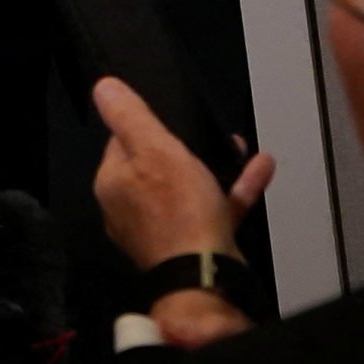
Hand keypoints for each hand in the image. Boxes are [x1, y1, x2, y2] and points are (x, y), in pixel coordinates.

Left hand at [90, 76, 271, 264]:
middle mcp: (130, 209)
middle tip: (209, 134)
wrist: (206, 275)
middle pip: (156, 165)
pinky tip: (259, 169)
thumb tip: (104, 88)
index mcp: (114, 184)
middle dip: (186, 147)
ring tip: (239, 146)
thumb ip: (129, 116)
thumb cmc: (178, 212)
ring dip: (216, 165)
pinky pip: (213, 208)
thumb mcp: (154, 149)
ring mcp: (161, 229)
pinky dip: (235, 189)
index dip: (146, 127)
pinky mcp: (191, 243)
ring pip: (189, 187)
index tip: (169, 117)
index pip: (121, 143)